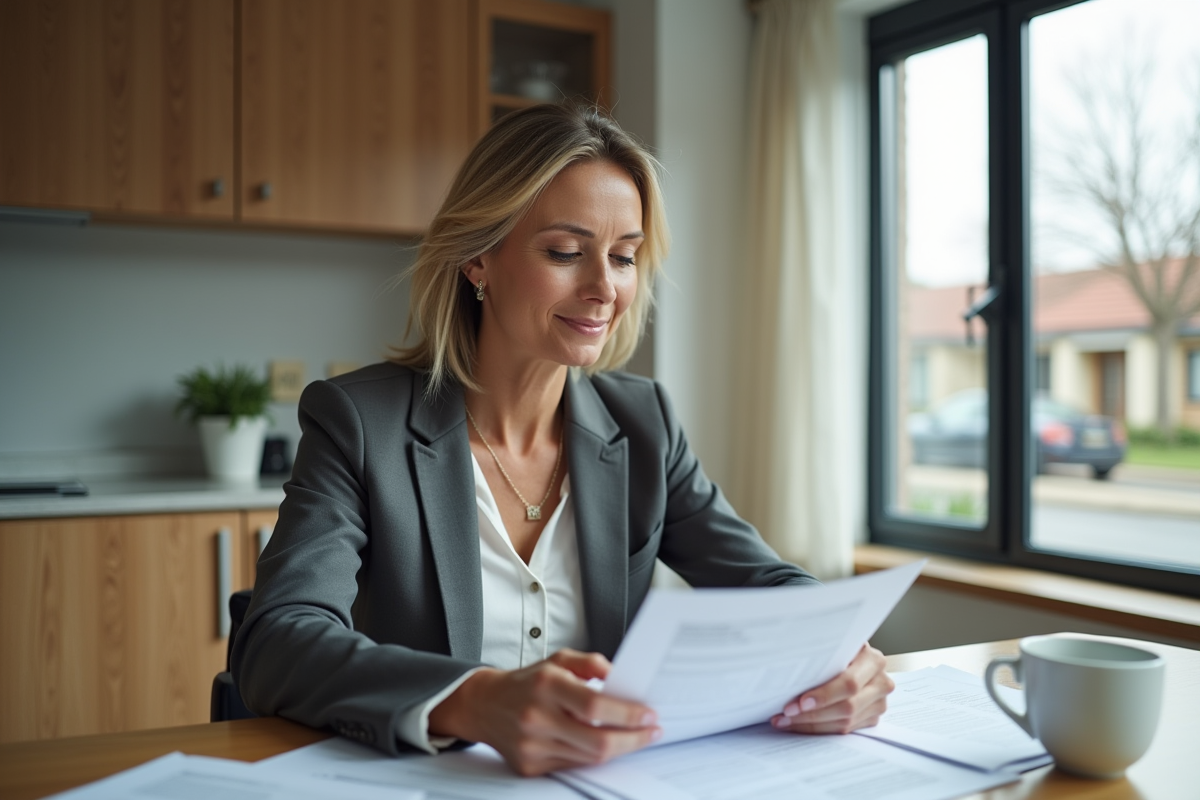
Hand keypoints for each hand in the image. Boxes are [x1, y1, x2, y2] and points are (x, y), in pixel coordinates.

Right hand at [428, 649, 660, 775]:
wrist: (484, 704)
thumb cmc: (528, 681)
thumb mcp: (558, 660)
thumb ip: (591, 663)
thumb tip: (620, 678)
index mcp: (547, 685)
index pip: (595, 707)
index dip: (627, 714)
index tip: (648, 714)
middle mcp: (537, 717)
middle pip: (597, 742)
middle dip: (633, 739)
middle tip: (651, 731)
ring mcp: (532, 746)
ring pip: (588, 758)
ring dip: (618, 749)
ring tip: (634, 737)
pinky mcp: (529, 766)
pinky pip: (572, 766)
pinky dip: (593, 757)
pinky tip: (605, 745)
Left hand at [770, 644, 893, 734]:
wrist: (852, 658)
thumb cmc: (836, 649)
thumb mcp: (833, 645)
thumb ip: (821, 654)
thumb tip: (790, 661)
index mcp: (873, 660)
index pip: (849, 683)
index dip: (824, 695)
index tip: (801, 702)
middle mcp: (880, 682)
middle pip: (847, 707)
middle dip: (813, 713)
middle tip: (787, 713)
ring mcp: (878, 703)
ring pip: (845, 722)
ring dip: (811, 724)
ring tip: (785, 720)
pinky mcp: (872, 718)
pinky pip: (844, 730)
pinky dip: (818, 728)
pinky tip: (798, 723)